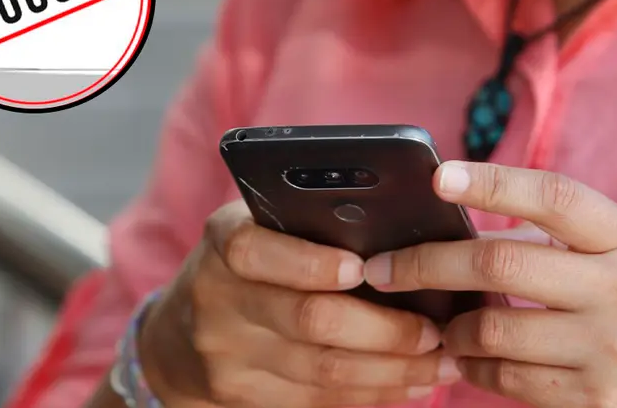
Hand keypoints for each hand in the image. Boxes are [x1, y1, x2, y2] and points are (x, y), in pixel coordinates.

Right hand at [137, 200, 460, 407]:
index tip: (363, 268)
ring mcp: (228, 354)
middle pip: (309, 319)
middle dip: (385, 329)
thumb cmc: (247, 265)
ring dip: (392, 370)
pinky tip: (408, 384)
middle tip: (437, 331)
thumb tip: (400, 238)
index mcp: (225, 241)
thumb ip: (310, 225)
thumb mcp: (260, 228)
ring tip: (440, 362)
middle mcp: (219, 298)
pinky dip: (371, 393)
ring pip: (323, 370)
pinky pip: (319, 399)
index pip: (258, 250)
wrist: (177, 335)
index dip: (312, 263)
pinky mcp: (241, 395)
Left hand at [363, 162, 616, 407]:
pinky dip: (473, 367)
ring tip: (438, 322)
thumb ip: (568, 237)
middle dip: (424, 264)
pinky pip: (507, 380)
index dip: (495, 182)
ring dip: (451, 327)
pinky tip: (467, 358)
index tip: (440, 177)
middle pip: (500, 265)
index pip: (555, 197)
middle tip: (381, 268)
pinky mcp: (593, 400)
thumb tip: (470, 225)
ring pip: (493, 330)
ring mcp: (609, 349)